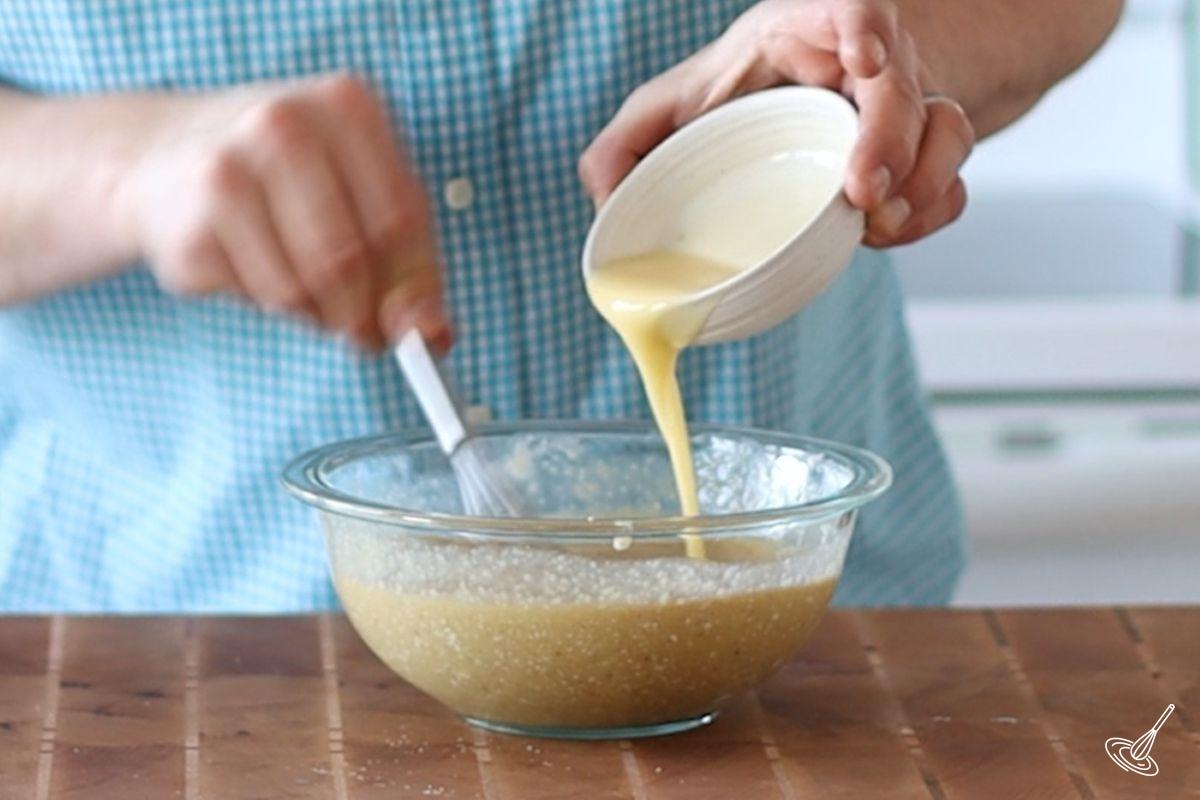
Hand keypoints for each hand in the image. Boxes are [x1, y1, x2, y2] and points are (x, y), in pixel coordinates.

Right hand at [116, 74, 449, 349]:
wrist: (163, 159)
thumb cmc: (292, 182)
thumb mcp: (363, 198)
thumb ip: (410, 266)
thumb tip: (434, 336)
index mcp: (347, 105)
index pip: (402, 218)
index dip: (415, 286)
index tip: (420, 328)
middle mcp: (285, 122)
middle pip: (351, 258)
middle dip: (364, 314)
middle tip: (363, 332)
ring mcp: (228, 167)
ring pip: (305, 288)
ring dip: (320, 314)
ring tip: (306, 286)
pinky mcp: (191, 220)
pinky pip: (263, 297)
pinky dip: (273, 305)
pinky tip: (255, 267)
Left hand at [579, 0, 974, 247]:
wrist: (804, 104)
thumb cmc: (736, 97)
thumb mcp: (678, 104)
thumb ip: (628, 138)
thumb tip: (600, 194)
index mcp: (805, 31)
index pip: (853, 5)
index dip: (864, 25)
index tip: (866, 57)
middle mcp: (866, 63)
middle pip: (906, 87)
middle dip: (893, 140)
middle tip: (864, 193)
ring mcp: (905, 108)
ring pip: (946, 131)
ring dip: (921, 185)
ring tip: (880, 224)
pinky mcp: (924, 154)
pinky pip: (953, 179)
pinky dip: (931, 213)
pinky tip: (891, 232)